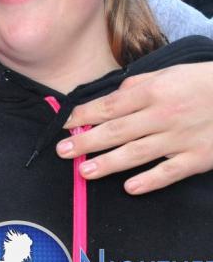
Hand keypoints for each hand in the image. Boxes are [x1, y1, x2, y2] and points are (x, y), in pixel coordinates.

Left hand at [56, 62, 212, 194]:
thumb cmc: (200, 82)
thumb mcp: (166, 74)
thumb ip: (135, 86)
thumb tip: (110, 98)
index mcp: (152, 92)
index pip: (109, 106)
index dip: (84, 116)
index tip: (64, 125)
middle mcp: (162, 115)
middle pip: (116, 131)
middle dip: (86, 142)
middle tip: (63, 152)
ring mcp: (180, 138)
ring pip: (137, 153)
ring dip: (108, 163)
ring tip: (84, 171)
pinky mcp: (198, 157)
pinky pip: (169, 172)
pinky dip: (149, 181)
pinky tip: (129, 188)